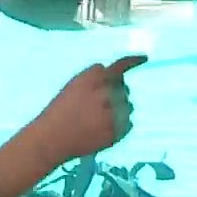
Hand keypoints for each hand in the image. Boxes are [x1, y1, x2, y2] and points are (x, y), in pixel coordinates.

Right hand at [30, 55, 147, 163]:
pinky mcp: (118, 130)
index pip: (120, 66)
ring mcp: (115, 111)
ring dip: (118, 110)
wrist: (52, 138)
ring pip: (128, 106)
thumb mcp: (75, 86)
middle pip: (123, 87)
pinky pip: (128, 123)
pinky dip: (119, 126)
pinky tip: (101, 130)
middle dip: (115, 93)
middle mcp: (108, 91)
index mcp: (94, 77)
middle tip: (97, 106)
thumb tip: (119, 81)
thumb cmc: (60, 111)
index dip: (134, 60)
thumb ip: (97, 80)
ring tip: (96, 120)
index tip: (145, 58)